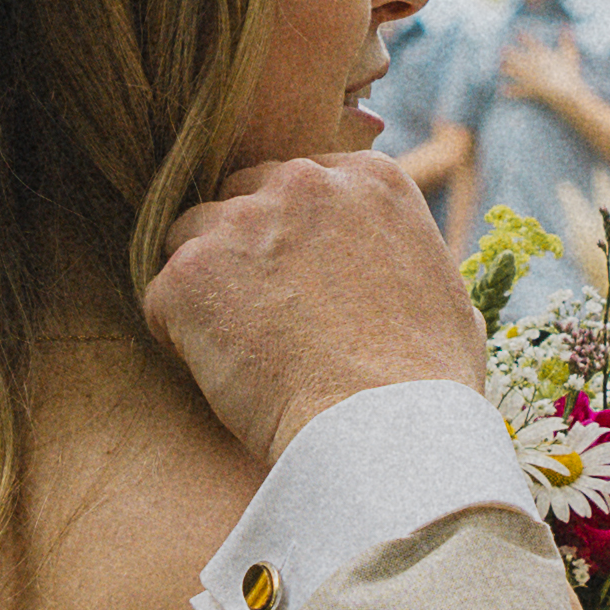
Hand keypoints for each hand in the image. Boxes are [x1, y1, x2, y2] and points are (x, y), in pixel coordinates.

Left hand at [145, 152, 494, 465]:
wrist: (384, 431)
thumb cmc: (427, 383)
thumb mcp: (447, 295)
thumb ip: (407, 259)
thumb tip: (401, 274)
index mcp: (369, 179)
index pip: (301, 184)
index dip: (294, 237)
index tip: (301, 285)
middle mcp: (303, 182)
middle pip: (240, 198)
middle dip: (244, 251)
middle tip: (264, 319)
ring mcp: (242, 221)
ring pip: (191, 239)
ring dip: (207, 288)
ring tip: (242, 351)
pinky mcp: (191, 271)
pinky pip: (162, 296)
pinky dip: (180, 336)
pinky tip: (223, 375)